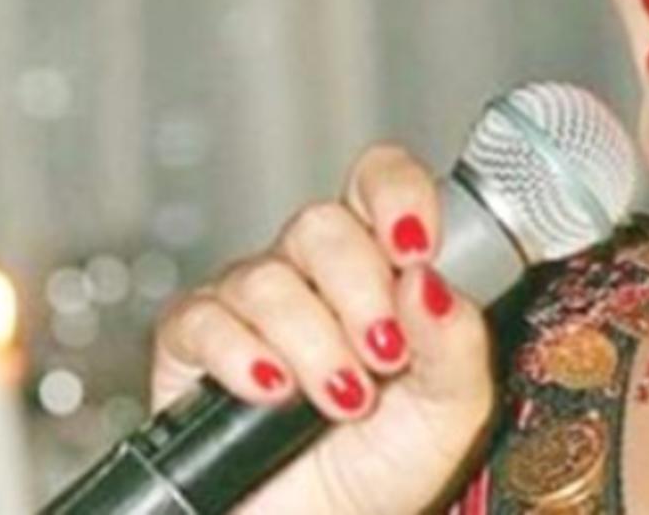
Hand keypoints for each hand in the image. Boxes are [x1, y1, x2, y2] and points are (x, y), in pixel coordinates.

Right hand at [150, 144, 494, 514]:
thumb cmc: (387, 467)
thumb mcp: (451, 408)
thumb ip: (456, 340)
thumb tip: (430, 278)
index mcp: (384, 266)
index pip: (380, 180)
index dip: (396, 195)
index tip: (417, 248)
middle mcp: (314, 272)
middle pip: (322, 223)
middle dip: (360, 293)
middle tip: (384, 358)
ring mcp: (251, 304)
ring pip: (268, 278)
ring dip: (314, 344)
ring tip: (343, 401)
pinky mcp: (193, 345)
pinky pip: (204, 320)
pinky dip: (242, 357)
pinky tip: (273, 393)